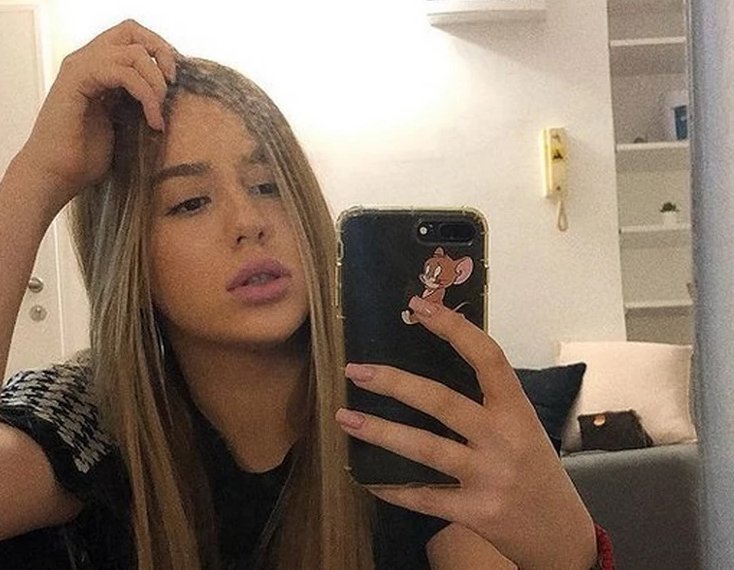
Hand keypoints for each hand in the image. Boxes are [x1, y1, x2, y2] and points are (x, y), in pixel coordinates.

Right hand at [12, 19, 176, 212]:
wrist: (58, 175)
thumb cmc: (88, 156)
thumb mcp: (126, 123)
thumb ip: (141, 102)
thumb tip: (176, 98)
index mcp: (100, 68)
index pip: (135, 38)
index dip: (161, 53)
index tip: (175, 84)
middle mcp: (89, 61)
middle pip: (132, 31)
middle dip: (161, 54)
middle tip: (172, 86)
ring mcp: (80, 67)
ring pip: (132, 52)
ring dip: (155, 83)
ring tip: (159, 114)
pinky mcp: (76, 80)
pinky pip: (121, 72)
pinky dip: (145, 94)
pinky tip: (152, 120)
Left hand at [335, 295, 596, 569]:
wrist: (561, 535)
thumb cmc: (537, 470)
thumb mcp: (524, 427)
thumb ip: (489, 402)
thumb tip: (435, 364)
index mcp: (518, 411)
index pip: (487, 357)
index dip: (453, 328)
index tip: (419, 306)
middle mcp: (504, 440)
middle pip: (441, 401)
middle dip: (394, 382)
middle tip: (355, 370)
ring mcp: (489, 478)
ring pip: (424, 449)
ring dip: (379, 431)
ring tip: (345, 418)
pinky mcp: (475, 513)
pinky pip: (423, 497)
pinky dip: (392, 487)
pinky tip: (367, 477)